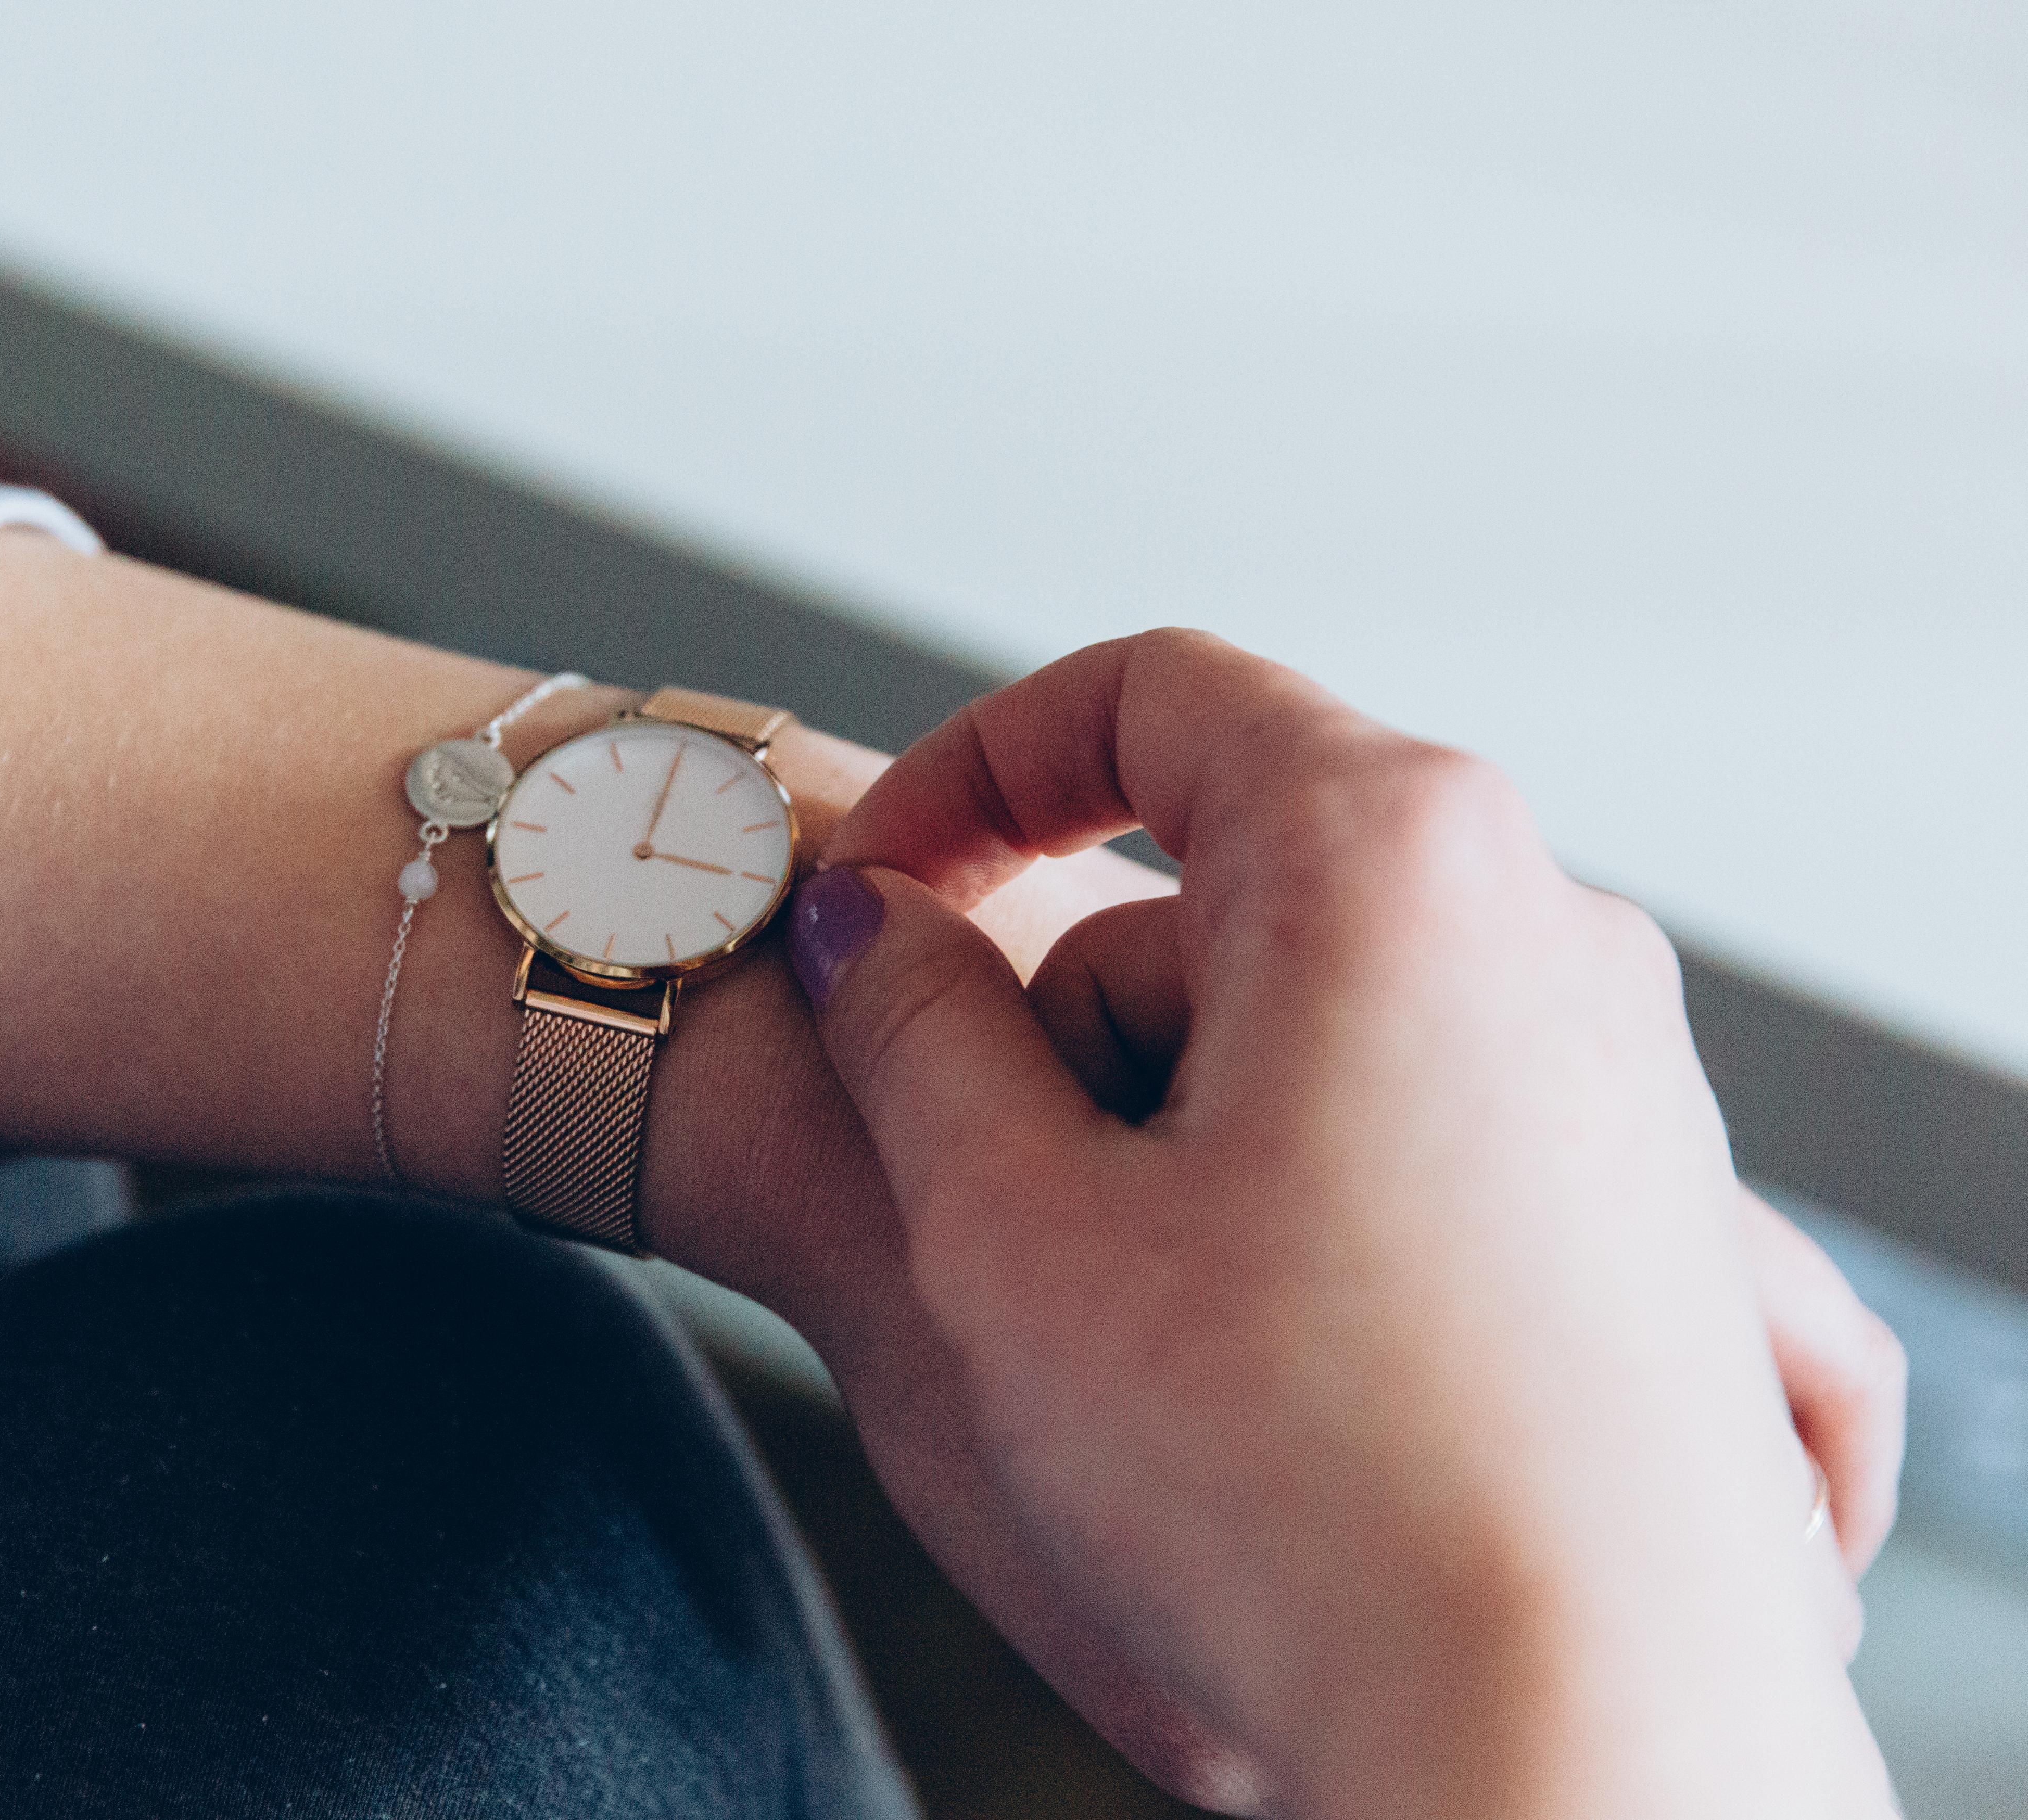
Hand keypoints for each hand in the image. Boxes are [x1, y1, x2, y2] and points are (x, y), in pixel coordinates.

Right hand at [783, 631, 1897, 1818]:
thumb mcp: (1005, 1228)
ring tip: (1137, 1330)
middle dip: (1077, 1011)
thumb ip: (908, 1022)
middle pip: (1233, 891)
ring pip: (1314, 1031)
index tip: (880, 892)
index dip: (973, 767)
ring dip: (1181, 1137)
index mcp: (1394, 863)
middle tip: (988, 1181)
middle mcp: (1549, 932)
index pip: (1154, 692)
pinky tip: (1258, 1371)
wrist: (1569, 1750)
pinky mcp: (1649, 1219)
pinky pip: (1413, 1142)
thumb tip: (874, 927)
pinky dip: (1300, 1209)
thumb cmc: (1298, 1489)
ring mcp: (1620, 1079)